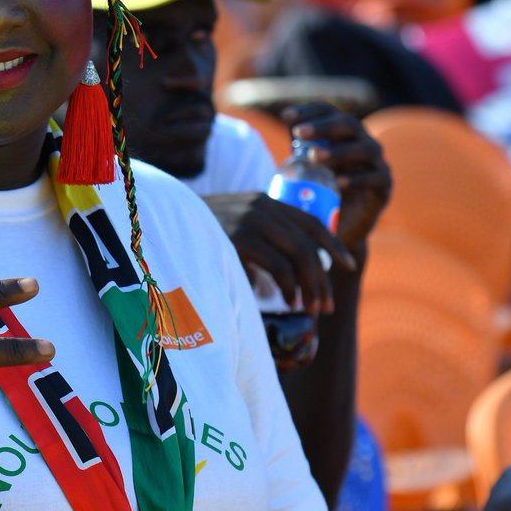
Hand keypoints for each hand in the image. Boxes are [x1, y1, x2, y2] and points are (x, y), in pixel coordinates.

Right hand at [204, 192, 355, 314]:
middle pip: (307, 244)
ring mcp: (249, 222)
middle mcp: (261, 208)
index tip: (348, 265)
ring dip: (309, 286)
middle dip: (322, 278)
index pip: (311, 221)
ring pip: (297, 255)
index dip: (333, 244)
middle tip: (327, 306)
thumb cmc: (197, 230)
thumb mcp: (232, 225)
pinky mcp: (238, 240)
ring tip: (311, 309)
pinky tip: (289, 301)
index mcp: (265, 202)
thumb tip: (276, 272)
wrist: (162, 219)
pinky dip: (288, 286)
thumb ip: (256, 236)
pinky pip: (276, 266)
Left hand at [282, 103, 391, 250]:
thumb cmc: (316, 193)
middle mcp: (363, 142)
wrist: (338, 229)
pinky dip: (356, 178)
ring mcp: (377, 163)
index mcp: (342, 134)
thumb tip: (280, 127)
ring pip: (365, 148)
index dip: (310, 110)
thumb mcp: (302, 168)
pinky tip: (338, 182)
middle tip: (299, 133)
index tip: (286, 117)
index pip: (329, 111)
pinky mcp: (384, 187)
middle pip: (348, 124)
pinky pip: (375, 177)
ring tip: (314, 157)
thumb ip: (296, 148)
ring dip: (338, 151)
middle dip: (323, 126)